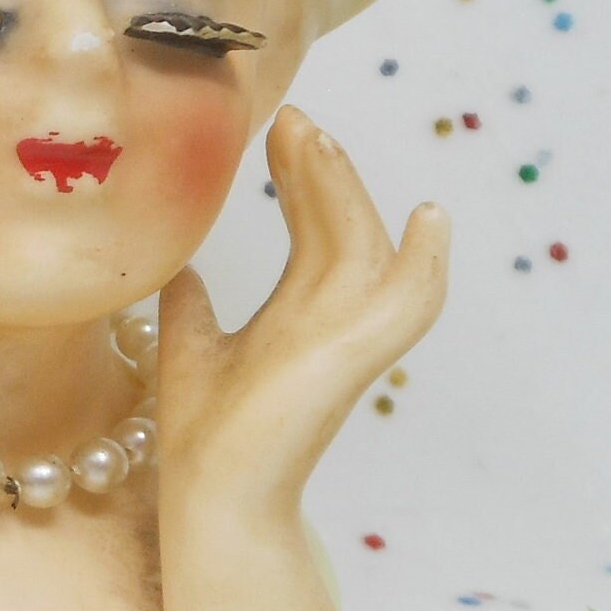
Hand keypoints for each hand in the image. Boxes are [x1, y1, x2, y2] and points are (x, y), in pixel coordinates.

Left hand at [156, 104, 449, 521]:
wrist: (207, 494)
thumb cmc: (205, 436)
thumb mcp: (190, 348)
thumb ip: (192, 307)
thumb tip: (182, 268)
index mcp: (297, 315)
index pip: (312, 231)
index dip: (303, 179)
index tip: (283, 126)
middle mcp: (330, 321)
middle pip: (341, 228)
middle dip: (322, 172)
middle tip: (294, 116)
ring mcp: (347, 339)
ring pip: (366, 250)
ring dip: (347, 194)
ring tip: (317, 142)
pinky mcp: (353, 361)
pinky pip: (408, 305)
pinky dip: (425, 265)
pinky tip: (428, 220)